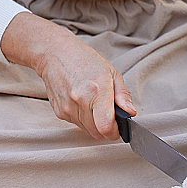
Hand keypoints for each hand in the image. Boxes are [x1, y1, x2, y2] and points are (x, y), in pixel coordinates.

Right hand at [1, 12, 135, 139]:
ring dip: (95, 124)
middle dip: (107, 129)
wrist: (56, 54)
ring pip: (87, 130)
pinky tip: (83, 103)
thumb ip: (123, 95)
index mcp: (96, 91)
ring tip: (94, 105)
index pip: (106, 127)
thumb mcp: (112, 73)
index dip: (115, 132)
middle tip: (109, 115)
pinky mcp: (59, 112)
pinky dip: (83, 119)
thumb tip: (130, 112)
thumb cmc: (85, 61)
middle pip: (97, 133)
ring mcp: (67, 108)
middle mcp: (80, 102)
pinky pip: (76, 124)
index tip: (119, 127)